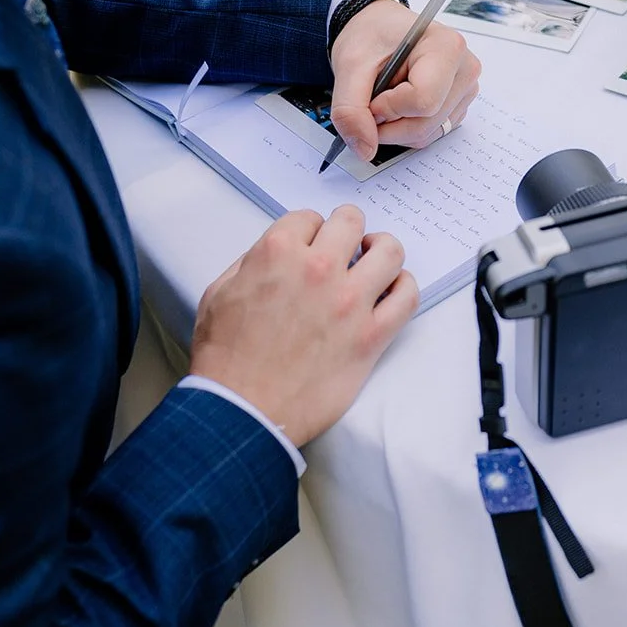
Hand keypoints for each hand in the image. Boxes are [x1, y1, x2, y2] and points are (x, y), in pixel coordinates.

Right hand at [190, 206, 417, 446]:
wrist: (242, 409)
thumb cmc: (225, 359)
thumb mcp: (219, 293)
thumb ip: (251, 264)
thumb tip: (275, 257)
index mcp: (277, 253)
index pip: (308, 217)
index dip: (309, 231)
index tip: (310, 244)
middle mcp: (318, 269)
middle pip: (351, 222)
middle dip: (346, 230)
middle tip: (344, 245)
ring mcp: (349, 302)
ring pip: (389, 251)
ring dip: (381, 251)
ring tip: (373, 261)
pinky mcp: (371, 336)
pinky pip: (407, 297)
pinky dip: (404, 287)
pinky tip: (391, 291)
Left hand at [328, 0, 481, 160]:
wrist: (378, 28)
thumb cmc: (371, 35)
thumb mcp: (349, 67)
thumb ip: (350, 110)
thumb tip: (364, 149)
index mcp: (446, 47)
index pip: (423, 100)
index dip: (388, 108)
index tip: (372, 94)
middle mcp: (465, 68)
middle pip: (426, 122)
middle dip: (389, 123)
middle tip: (372, 100)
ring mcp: (465, 89)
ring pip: (428, 133)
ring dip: (396, 128)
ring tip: (386, 98)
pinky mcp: (458, 104)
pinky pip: (432, 133)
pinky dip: (406, 128)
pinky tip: (398, 105)